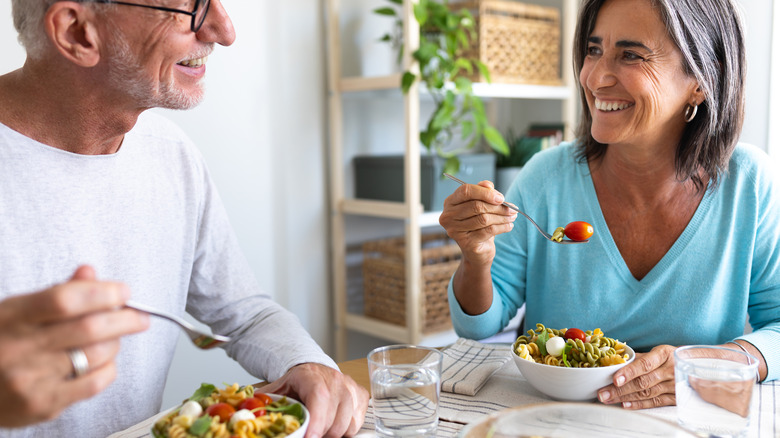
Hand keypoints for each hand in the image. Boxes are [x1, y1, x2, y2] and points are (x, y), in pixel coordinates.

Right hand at [0, 265, 148, 426]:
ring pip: (97, 354)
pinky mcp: (42, 404)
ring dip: (115, 343)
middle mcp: (20, 348)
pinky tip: (103, 362)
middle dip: (125, 319)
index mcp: (13, 317)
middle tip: (140, 316)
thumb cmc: (0, 344)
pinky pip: (93, 383)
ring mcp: (31, 379)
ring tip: (113, 338)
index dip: (102, 293)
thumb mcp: (17, 312)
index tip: (123, 291)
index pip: (65, 300)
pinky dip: (108, 369)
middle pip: (90, 328)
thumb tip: (90, 273)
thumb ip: (56, 294)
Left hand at [262, 362, 368, 437]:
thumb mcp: (278, 389)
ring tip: (319, 428)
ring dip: (333, 433)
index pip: (319, 397)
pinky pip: (357, 423)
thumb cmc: (296, 384)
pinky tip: (333, 423)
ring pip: (347, 425)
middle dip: (320, 434)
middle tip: (308, 435)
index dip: (317, 421)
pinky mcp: (361, 396)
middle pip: (334, 419)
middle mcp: (336, 380)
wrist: (314, 370)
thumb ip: (265, 402)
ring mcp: (350, 388)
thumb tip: (247, 416)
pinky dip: (345, 429)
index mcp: (312, 376)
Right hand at [439, 180, 516, 266]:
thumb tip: (488, 185)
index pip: (465, 191)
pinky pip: (488, 231)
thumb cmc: (477, 225)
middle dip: (498, 206)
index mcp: (450, 202)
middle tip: (512, 208)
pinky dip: (502, 227)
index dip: (484, 192)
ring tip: (512, 216)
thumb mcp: (480, 205)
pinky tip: (509, 226)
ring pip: (484, 219)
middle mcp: (448, 216)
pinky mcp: (466, 243)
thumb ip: (483, 192)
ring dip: (502, 217)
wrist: (476, 251)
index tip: (501, 197)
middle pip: (476, 206)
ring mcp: (455, 231)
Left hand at [597, 344, 676, 408]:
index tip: (615, 379)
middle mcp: (671, 370)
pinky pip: (656, 402)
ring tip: (608, 399)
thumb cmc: (670, 357)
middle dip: (620, 389)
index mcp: (664, 354)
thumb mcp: (658, 352)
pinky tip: (625, 405)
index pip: (645, 364)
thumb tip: (614, 362)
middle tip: (603, 393)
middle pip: (643, 381)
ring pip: (647, 393)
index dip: (629, 372)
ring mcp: (675, 385)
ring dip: (625, 397)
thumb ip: (638, 358)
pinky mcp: (676, 397)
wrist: (697, 365)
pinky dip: (639, 404)